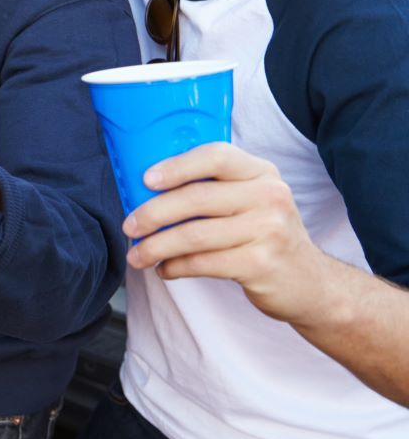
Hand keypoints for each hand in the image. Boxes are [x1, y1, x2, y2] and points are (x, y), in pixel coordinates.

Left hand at [124, 143, 328, 323]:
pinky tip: (165, 270)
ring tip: (138, 256)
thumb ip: (215, 187)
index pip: (216, 156)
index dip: (177, 166)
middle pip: (196, 198)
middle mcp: (269, 196)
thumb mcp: (251, 200)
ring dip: (156, 247)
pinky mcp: (261, 264)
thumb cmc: (264, 234)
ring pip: (194, 235)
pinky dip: (176, 267)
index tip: (145, 180)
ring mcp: (269, 230)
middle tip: (129, 227)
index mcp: (261, 172)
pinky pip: (203, 263)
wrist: (309, 282)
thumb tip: (147, 187)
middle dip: (152, 214)